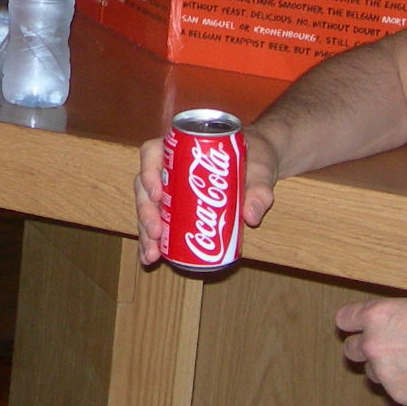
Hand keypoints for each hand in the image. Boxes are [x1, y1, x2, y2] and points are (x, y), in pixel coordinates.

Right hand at [135, 126, 279, 266]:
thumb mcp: (261, 168)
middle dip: (145, 212)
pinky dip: (154, 241)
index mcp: (183, 147)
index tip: (157, 194)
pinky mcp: (177, 208)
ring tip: (151, 254)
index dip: (148, 172)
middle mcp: (170, 167)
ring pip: (148, 207)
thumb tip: (250, 216)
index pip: (152, 152)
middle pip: (145, 186)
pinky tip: (152, 258)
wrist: (261, 166)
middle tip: (156, 232)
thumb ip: (260, 188)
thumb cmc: (257, 157)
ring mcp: (171, 189)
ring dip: (145, 231)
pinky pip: (159, 222)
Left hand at [334, 295, 406, 405]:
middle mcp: (373, 344)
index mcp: (377, 316)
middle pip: (351, 350)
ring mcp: (384, 372)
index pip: (344, 320)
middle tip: (388, 350)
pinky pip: (394, 391)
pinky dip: (406, 387)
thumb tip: (391, 324)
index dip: (353, 325)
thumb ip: (396, 317)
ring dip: (385, 371)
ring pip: (372, 373)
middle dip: (366, 350)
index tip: (359, 328)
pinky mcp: (399, 395)